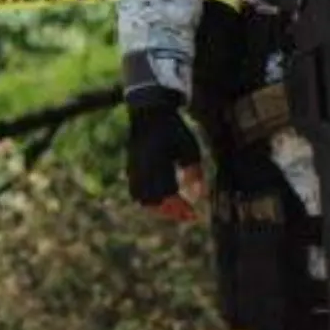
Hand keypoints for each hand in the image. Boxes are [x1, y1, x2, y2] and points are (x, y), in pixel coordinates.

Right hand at [126, 96, 205, 221]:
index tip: (194, 215)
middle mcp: (144, 170)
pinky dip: (149, 202)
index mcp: (161, 164)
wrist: (150, 114)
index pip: (171, 195)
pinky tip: (163, 201)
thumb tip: (199, 197)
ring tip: (176, 210)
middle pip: (156, 202)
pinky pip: (137, 193)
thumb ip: (195, 173)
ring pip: (144, 200)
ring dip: (160, 209)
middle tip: (187, 215)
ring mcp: (134, 171)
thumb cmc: (175, 131)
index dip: (182, 208)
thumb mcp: (191, 149)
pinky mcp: (130, 170)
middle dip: (172, 212)